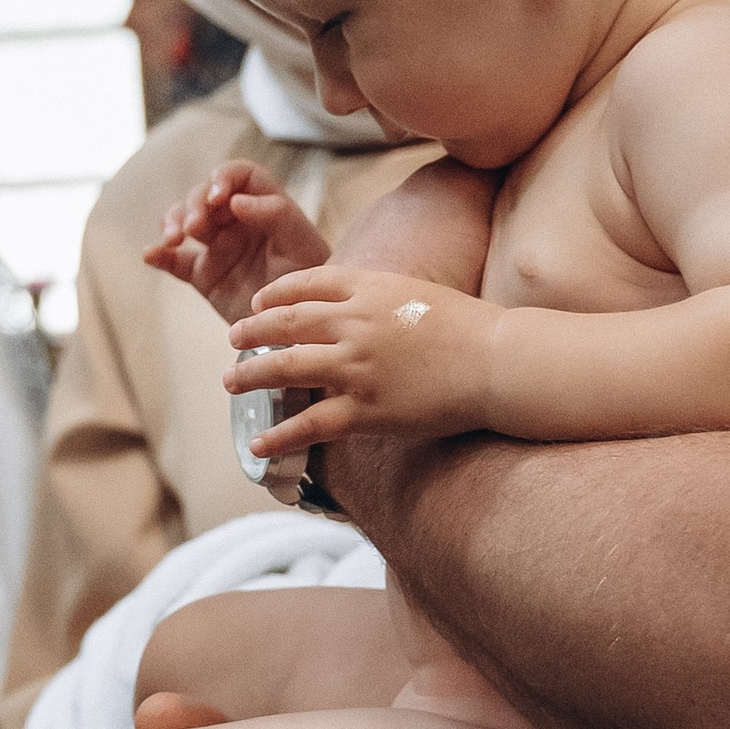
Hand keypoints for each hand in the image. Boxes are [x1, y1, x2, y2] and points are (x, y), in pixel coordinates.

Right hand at [146, 163, 330, 324]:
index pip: (239, 175)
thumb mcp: (301, 244)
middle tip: (195, 227)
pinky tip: (150, 254)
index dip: (224, 177)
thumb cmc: (311, 280)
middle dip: (194, 205)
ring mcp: (217, 247)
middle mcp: (237, 222)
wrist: (301, 328)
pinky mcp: (203, 274)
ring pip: (184, 221)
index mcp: (263, 206)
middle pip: (203, 195)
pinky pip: (174, 261)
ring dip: (173, 222)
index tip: (217, 196)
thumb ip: (275, 215)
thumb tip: (236, 200)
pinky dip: (159, 255)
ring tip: (174, 239)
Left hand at [226, 268, 494, 454]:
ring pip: (284, 368)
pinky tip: (257, 444)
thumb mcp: (416, 293)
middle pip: (284, 323)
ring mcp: (357, 367)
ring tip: (230, 383)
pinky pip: (309, 424)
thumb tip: (348, 309)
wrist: (499, 361)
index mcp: (369, 288)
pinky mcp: (366, 409)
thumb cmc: (467, 329)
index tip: (258, 303)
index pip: (305, 284)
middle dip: (250, 332)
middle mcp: (354, 323)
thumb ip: (376, 298)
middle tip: (233, 340)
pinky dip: (278, 435)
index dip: (274, 294)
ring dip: (249, 375)